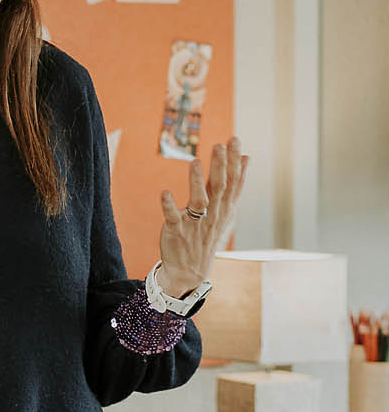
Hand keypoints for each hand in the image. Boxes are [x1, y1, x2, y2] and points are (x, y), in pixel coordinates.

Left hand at [157, 138, 248, 298]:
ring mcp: (195, 224)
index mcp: (223, 208)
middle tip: (221, 145)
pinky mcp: (177, 232)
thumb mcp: (225, 209)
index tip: (234, 140)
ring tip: (196, 162)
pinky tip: (165, 193)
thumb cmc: (207, 234)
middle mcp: (212, 215)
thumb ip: (234, 183)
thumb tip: (246, 157)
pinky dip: (169, 206)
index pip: (233, 182)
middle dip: (221, 167)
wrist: (191, 271)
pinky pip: (173, 218)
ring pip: (199, 201)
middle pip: (219, 188)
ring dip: (197, 182)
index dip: (234, 162)